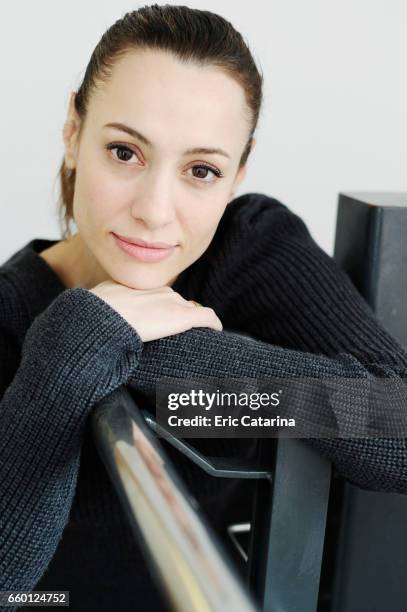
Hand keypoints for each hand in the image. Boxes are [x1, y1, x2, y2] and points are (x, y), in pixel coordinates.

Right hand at [88, 280, 222, 341]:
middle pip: (177, 303)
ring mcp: (174, 303)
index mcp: (142, 288)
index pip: (160, 297)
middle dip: (178, 316)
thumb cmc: (96, 313)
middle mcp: (161, 292)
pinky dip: (213, 324)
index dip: (162, 310)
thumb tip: (92, 310)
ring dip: (193, 322)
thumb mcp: (99, 301)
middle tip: (177, 334)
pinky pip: (207, 317)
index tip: (161, 321)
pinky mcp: (184, 317)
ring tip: (197, 336)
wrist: (104, 318)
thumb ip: (106, 303)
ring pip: (191, 310)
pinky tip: (216, 331)